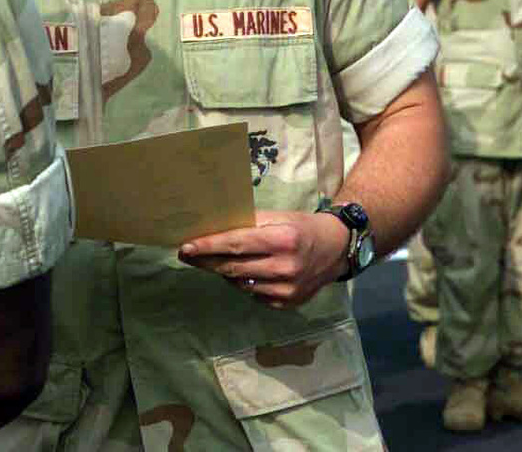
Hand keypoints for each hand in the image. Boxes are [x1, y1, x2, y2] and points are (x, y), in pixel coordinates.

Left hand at [177, 211, 349, 309]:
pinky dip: (244, 283)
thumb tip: (214, 230)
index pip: (236, 245)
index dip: (208, 247)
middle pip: (233, 267)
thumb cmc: (302, 227)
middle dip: (206, 262)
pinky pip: (254, 295)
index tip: (186, 248)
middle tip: (187, 255)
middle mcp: (285, 267)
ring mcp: (287, 290)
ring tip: (216, 261)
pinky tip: (245, 272)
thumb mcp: (278, 217)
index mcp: (282, 240)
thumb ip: (248, 224)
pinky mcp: (288, 304)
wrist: (336, 249)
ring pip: (241, 283)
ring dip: (224, 273)